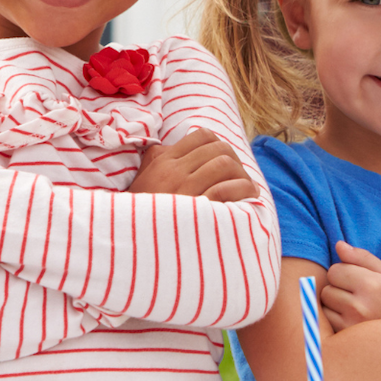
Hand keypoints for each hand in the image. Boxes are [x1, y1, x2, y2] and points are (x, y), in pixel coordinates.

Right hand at [130, 129, 259, 202]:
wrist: (131, 243)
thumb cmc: (139, 215)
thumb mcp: (142, 180)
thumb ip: (157, 160)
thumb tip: (175, 146)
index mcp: (162, 160)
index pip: (201, 136)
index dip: (219, 146)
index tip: (225, 162)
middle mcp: (173, 170)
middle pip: (219, 149)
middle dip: (235, 161)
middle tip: (240, 177)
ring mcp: (184, 188)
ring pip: (224, 164)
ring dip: (242, 176)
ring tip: (248, 189)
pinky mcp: (195, 209)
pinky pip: (228, 188)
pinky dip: (243, 190)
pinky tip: (248, 197)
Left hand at [319, 242, 380, 330]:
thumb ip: (363, 258)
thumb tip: (339, 245)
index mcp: (371, 285)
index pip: (335, 270)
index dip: (344, 272)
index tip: (358, 280)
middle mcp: (359, 306)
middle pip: (327, 288)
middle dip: (338, 288)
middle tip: (357, 295)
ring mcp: (351, 325)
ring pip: (324, 305)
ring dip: (333, 304)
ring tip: (354, 308)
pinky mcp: (346, 338)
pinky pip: (325, 321)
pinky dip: (333, 318)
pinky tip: (349, 319)